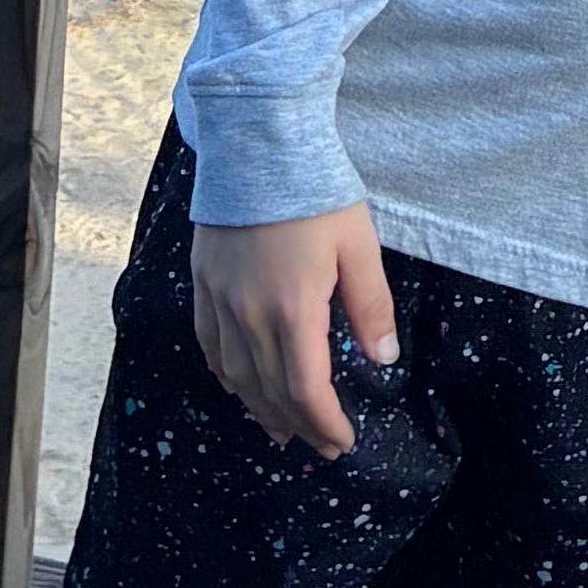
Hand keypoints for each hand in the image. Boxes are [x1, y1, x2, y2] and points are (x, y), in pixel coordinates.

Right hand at [192, 203, 397, 455]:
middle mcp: (250, 314)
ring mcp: (221, 300)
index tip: (345, 441)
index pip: (307, 390)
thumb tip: (383, 359)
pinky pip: (209, 345)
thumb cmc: (315, 192)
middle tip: (324, 445)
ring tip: (284, 429)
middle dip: (301, 425)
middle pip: (272, 390)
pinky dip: (225, 375)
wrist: (258, 142)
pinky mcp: (203, 283)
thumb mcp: (359, 245)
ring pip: (237, 375)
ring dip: (262, 409)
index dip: (326, 424)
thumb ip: (371, 306)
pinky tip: (239, 386)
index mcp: (294, 309)